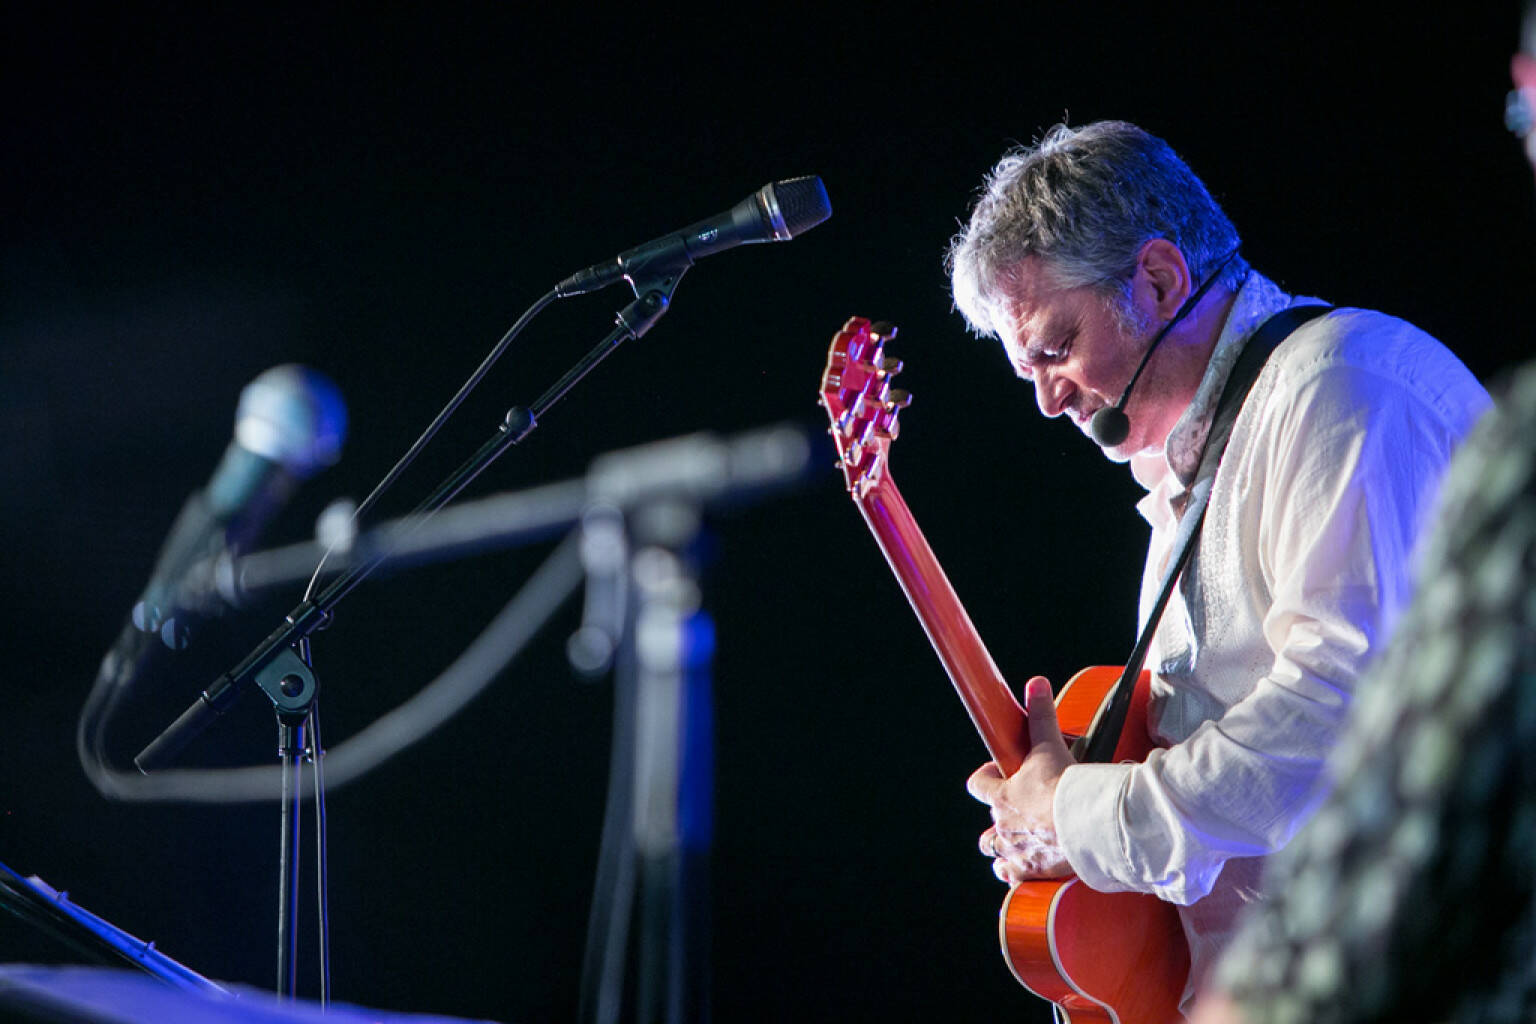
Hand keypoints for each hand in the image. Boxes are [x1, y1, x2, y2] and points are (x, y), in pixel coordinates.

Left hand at [967, 676, 1076, 882]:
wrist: (1086, 826)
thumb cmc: (1065, 788)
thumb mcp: (1049, 745)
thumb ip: (1041, 715)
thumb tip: (1035, 683)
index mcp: (1002, 796)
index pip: (978, 785)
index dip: (986, 779)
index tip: (997, 774)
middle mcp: (1003, 825)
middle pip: (988, 823)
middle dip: (999, 817)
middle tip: (1019, 811)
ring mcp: (1015, 850)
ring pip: (995, 850)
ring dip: (1002, 846)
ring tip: (1016, 842)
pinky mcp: (1030, 872)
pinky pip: (1012, 876)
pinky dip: (1015, 873)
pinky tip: (1024, 870)